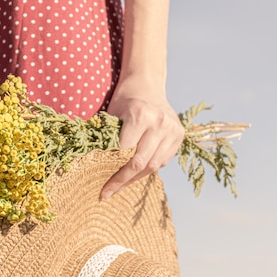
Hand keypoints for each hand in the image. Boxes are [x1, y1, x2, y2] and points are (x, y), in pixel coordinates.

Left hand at [100, 76, 184, 198]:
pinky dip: (149, 168)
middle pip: (141, 163)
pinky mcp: (179, 135)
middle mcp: (159, 123)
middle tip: (109, 192)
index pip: (125, 153)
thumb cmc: (124, 99)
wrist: (147, 84)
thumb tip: (96, 169)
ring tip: (122, 186)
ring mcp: (172, 130)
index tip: (102, 186)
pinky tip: (136, 172)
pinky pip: (163, 160)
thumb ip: (108, 139)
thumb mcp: (112, 114)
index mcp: (141, 116)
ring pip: (154, 165)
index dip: (112, 172)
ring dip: (136, 178)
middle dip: (123, 181)